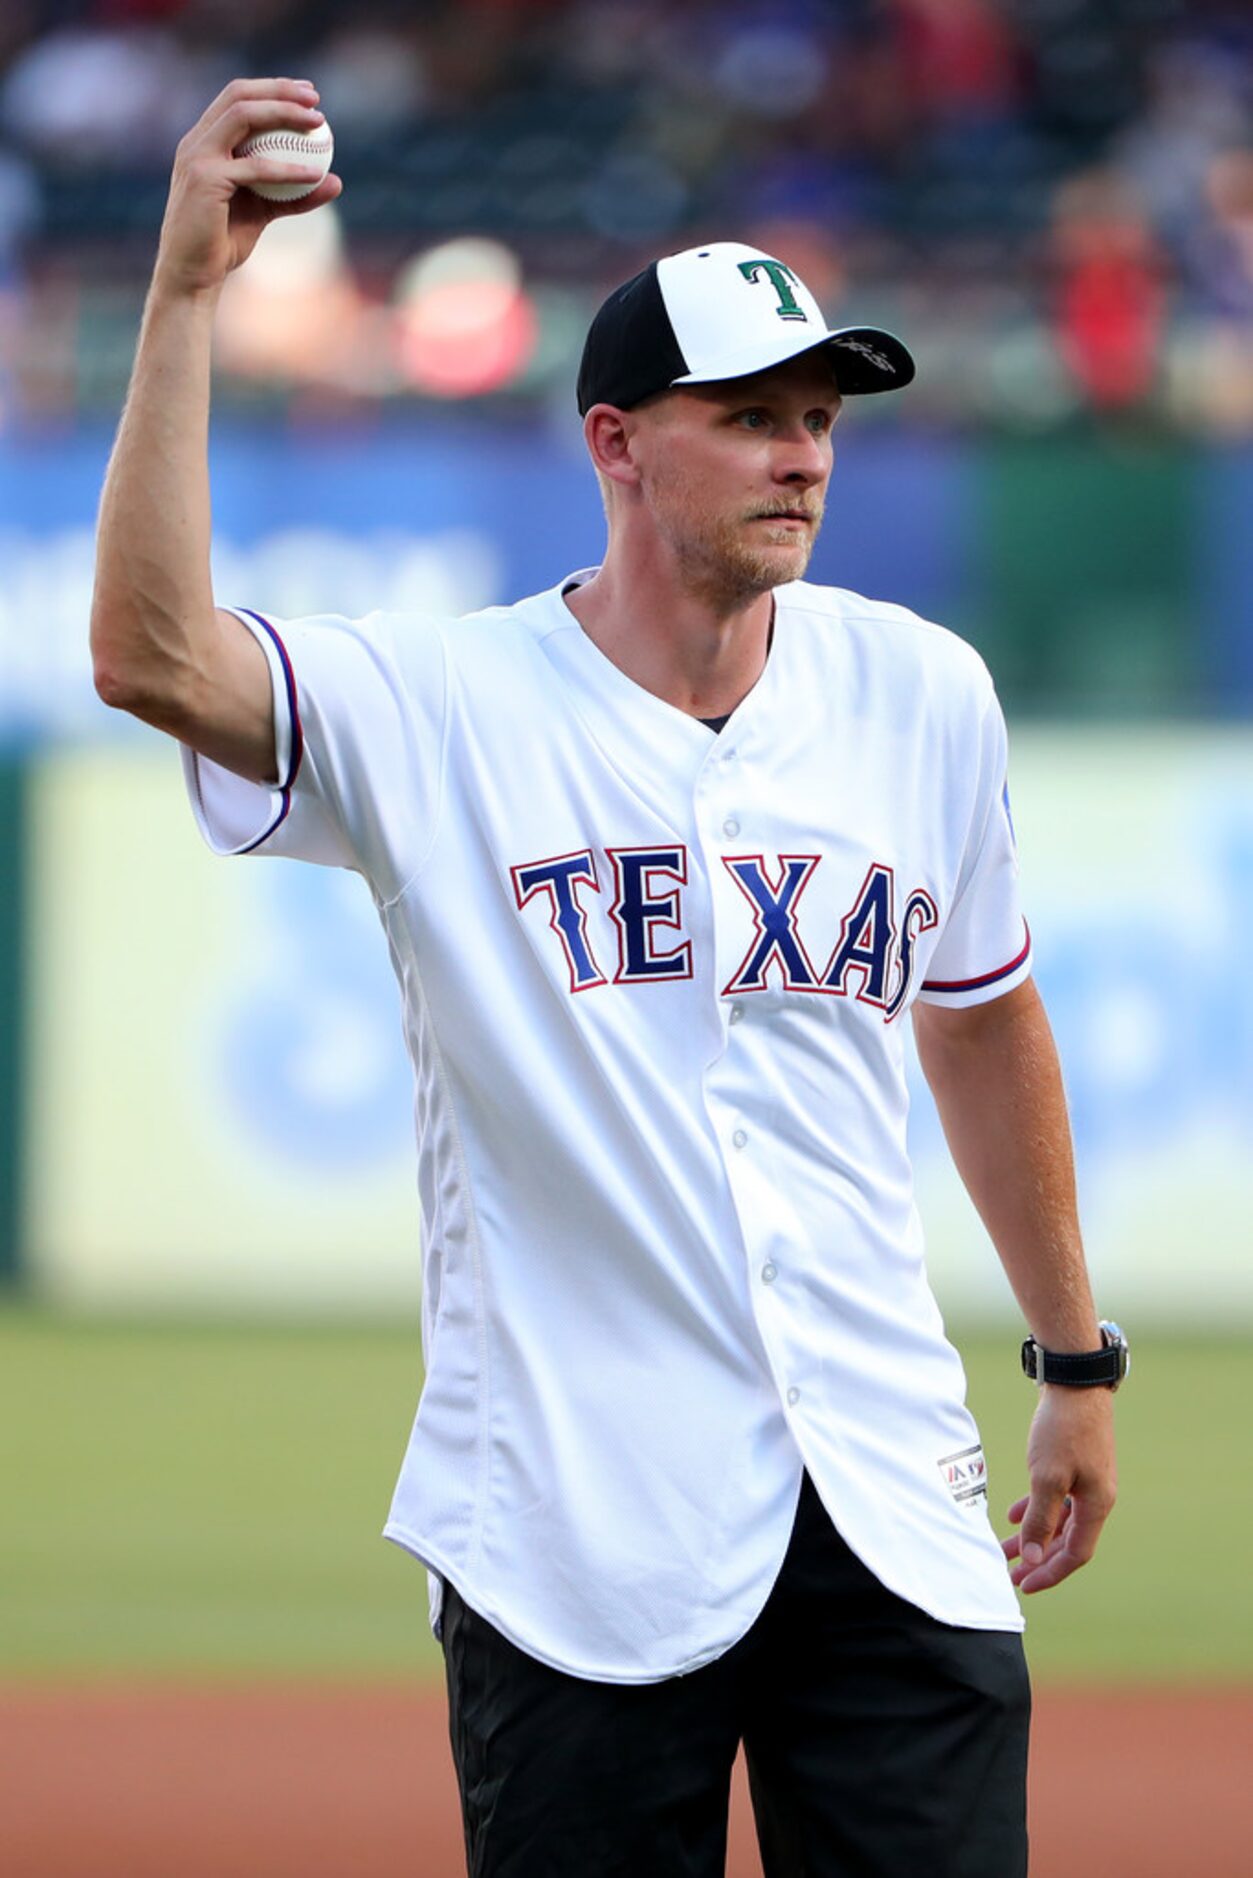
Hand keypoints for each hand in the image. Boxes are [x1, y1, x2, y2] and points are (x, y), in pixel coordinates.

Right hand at [154, 78, 341, 298]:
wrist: (194, 273)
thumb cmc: (225, 241)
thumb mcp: (265, 210)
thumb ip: (295, 194)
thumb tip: (336, 181)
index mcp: (205, 141)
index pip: (238, 98)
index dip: (273, 88)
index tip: (308, 95)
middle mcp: (196, 141)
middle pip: (239, 95)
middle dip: (279, 89)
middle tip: (315, 98)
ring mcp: (197, 156)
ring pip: (243, 115)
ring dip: (283, 112)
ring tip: (318, 123)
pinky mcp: (205, 179)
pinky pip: (255, 167)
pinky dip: (287, 168)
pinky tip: (313, 173)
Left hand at [1001, 1384, 1116, 1593]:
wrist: (1075, 1382)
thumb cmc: (1063, 1428)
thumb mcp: (1048, 1477)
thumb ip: (1041, 1519)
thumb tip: (1035, 1557)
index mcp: (1097, 1505)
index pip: (1075, 1554)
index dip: (1050, 1572)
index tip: (1024, 1585)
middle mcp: (1096, 1496)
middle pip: (1066, 1540)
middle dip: (1038, 1559)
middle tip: (1011, 1576)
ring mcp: (1087, 1479)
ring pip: (1058, 1519)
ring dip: (1033, 1534)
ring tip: (1005, 1550)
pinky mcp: (1074, 1463)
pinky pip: (1056, 1497)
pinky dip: (1035, 1508)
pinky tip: (1012, 1515)